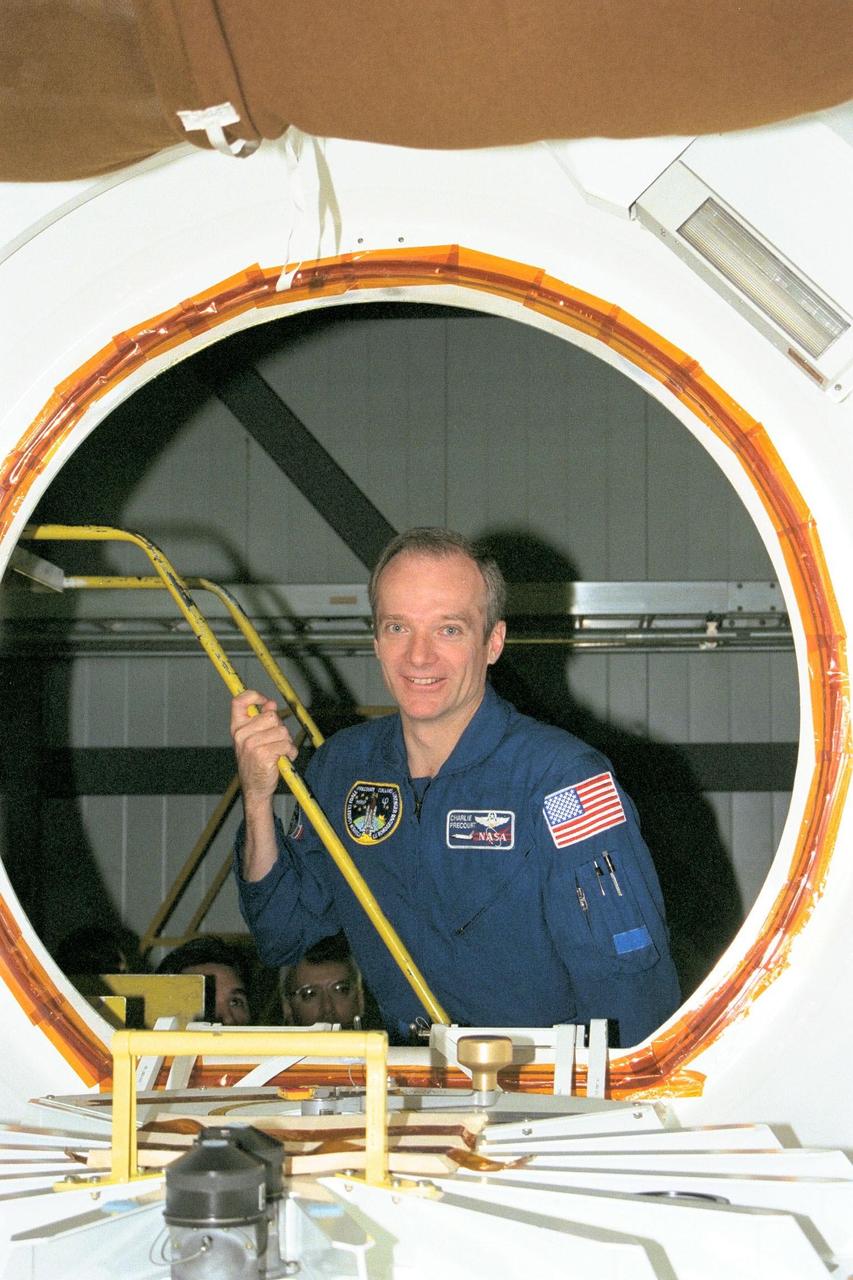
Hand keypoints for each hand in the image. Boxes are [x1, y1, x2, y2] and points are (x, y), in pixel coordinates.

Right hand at [230, 689, 297, 807]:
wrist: (255, 789)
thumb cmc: (256, 763)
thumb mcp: (255, 739)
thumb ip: (262, 721)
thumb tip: (271, 703)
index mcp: (237, 728)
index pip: (239, 701)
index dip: (254, 695)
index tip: (265, 701)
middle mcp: (241, 735)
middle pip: (271, 716)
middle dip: (280, 728)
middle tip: (277, 742)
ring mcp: (251, 744)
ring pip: (282, 730)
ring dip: (287, 742)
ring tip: (280, 752)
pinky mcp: (263, 754)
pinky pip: (286, 744)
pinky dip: (290, 752)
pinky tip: (284, 758)